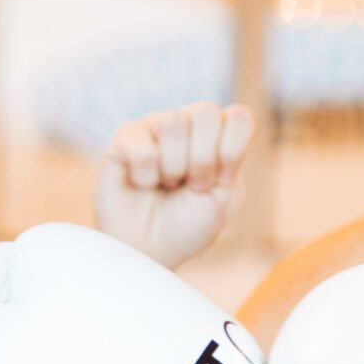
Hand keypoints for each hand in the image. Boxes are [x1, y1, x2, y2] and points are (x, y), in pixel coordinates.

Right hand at [94, 103, 254, 267]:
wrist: (149, 252)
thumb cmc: (188, 225)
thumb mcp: (225, 197)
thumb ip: (234, 156)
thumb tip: (224, 118)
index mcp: (218, 135)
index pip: (238, 117)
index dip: (233, 150)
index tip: (222, 181)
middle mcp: (187, 124)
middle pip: (207, 112)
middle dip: (203, 159)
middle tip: (193, 185)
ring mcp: (154, 127)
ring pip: (174, 122)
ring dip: (174, 167)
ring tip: (166, 184)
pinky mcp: (124, 138)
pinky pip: (142, 145)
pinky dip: (145, 176)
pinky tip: (141, 183)